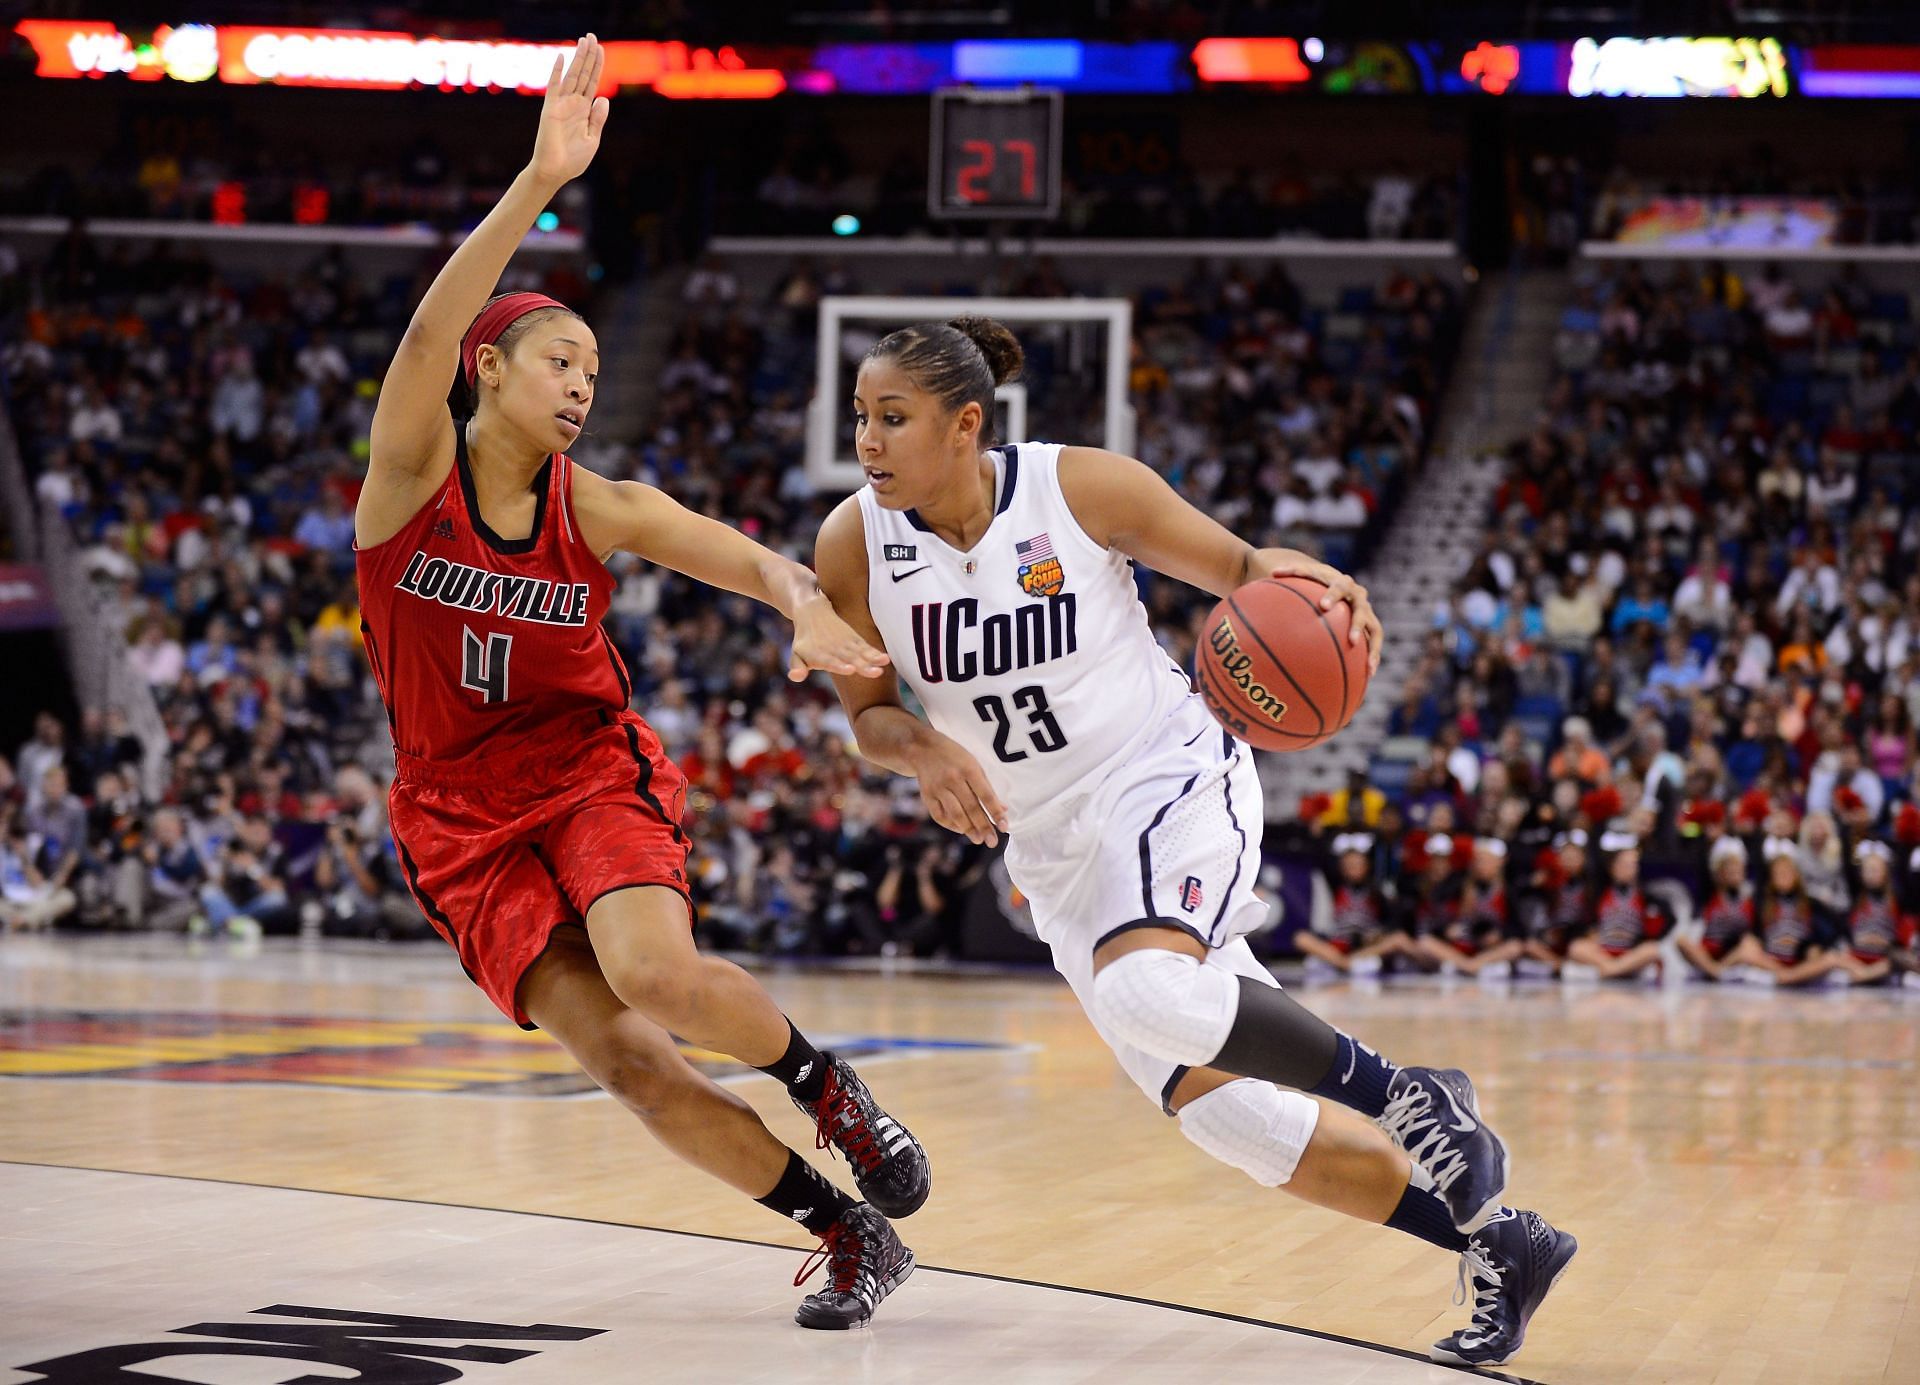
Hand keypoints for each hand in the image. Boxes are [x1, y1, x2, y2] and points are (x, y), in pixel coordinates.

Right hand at [528, 35, 609, 188]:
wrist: (555, 172)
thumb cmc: (573, 160)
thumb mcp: (592, 139)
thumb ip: (597, 119)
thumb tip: (603, 99)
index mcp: (584, 111)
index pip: (592, 83)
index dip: (597, 66)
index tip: (601, 50)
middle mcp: (572, 104)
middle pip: (582, 75)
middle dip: (588, 56)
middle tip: (592, 37)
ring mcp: (561, 105)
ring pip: (572, 76)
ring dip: (578, 58)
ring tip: (584, 40)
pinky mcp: (550, 110)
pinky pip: (554, 88)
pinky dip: (556, 73)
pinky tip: (560, 58)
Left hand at [788, 595, 889, 681]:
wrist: (813, 611)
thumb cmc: (804, 640)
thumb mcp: (796, 653)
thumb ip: (797, 667)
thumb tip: (795, 677)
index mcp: (818, 653)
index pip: (830, 660)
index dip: (839, 665)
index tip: (850, 670)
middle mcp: (834, 648)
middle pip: (850, 658)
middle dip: (863, 666)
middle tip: (875, 673)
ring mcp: (845, 643)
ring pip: (860, 652)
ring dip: (873, 659)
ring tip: (884, 664)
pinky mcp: (854, 639)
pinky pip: (865, 647)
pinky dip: (874, 652)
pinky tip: (885, 659)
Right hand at [910, 733, 1007, 847]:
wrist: (923, 749)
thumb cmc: (955, 758)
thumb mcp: (974, 765)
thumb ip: (987, 787)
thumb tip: (1002, 809)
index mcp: (969, 769)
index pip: (986, 795)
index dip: (995, 812)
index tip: (1004, 827)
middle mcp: (953, 779)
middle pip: (971, 808)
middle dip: (984, 827)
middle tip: (993, 841)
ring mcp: (938, 788)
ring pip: (955, 814)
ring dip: (968, 830)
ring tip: (979, 840)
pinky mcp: (927, 796)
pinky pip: (940, 816)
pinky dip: (951, 825)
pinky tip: (961, 830)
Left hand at [1267, 552, 1383, 675]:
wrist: (1339, 584)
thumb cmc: (1316, 581)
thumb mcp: (1305, 574)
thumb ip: (1291, 573)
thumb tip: (1272, 572)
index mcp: (1342, 582)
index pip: (1339, 587)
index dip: (1333, 595)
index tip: (1324, 606)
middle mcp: (1358, 595)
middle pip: (1360, 608)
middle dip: (1356, 623)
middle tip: (1352, 640)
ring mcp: (1367, 611)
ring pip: (1374, 627)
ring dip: (1371, 644)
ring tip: (1366, 662)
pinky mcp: (1372, 624)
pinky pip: (1375, 641)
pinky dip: (1373, 656)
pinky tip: (1368, 674)